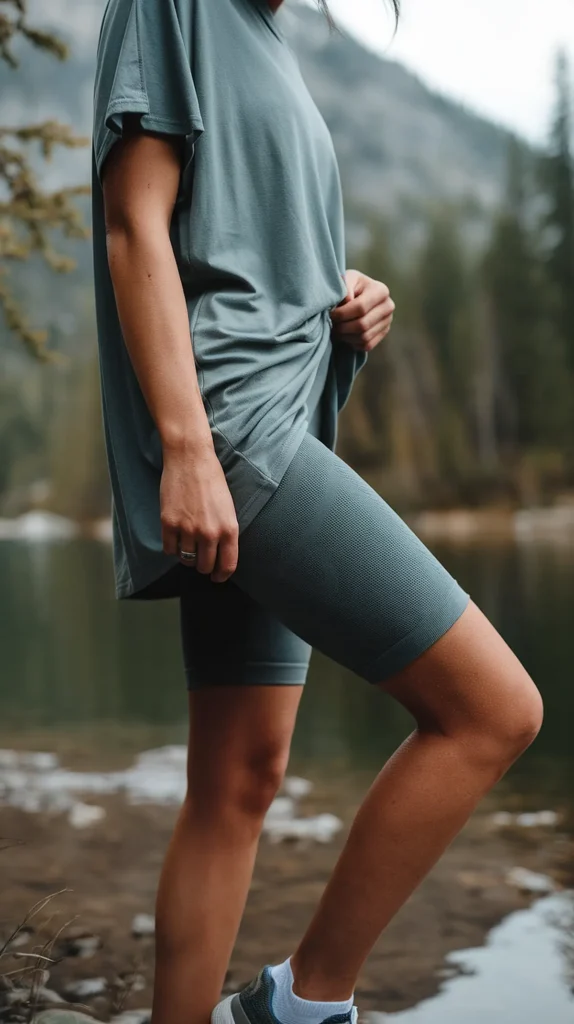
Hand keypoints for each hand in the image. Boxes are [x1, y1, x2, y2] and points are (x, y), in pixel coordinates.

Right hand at [160, 439, 238, 582]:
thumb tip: (220, 555)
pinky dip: (172, 548)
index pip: (227, 566)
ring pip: (186, 560)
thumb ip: (225, 532)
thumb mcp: (228, 508)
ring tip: (188, 544)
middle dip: (203, 566)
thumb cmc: (212, 481)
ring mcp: (188, 529)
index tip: (217, 577)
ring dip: (187, 556)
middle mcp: (209, 533)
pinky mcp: (168, 523)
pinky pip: (169, 549)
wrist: (190, 458)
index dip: (221, 576)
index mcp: (229, 529)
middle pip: (204, 567)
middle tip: (201, 559)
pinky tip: (175, 538)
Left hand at [330, 269, 394, 352]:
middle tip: (332, 324)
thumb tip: (348, 302)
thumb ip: (346, 286)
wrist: (359, 294)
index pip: (360, 308)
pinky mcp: (383, 333)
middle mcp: (388, 306)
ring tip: (337, 329)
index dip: (342, 314)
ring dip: (346, 336)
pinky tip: (345, 334)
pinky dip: (353, 343)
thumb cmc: (351, 286)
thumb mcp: (347, 279)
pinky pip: (367, 345)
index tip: (331, 314)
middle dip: (343, 327)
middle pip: (362, 325)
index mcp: (381, 290)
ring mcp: (387, 321)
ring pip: (364, 337)